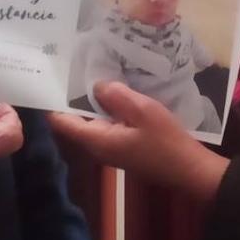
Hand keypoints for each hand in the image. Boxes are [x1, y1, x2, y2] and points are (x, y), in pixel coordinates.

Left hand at [48, 82, 227, 202]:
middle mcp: (98, 147)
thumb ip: (117, 96)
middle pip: (76, 122)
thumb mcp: (143, 111)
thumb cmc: (166, 141)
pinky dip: (108, 110)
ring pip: (93, 122)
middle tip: (71, 69)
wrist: (189, 170)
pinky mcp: (124, 147)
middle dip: (72, 98)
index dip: (53, 103)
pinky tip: (118, 93)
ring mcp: (112, 149)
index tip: (50, 80)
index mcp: (97, 140)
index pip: (63, 123)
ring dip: (93, 103)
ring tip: (94, 74)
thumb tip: (96, 85)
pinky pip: (108, 126)